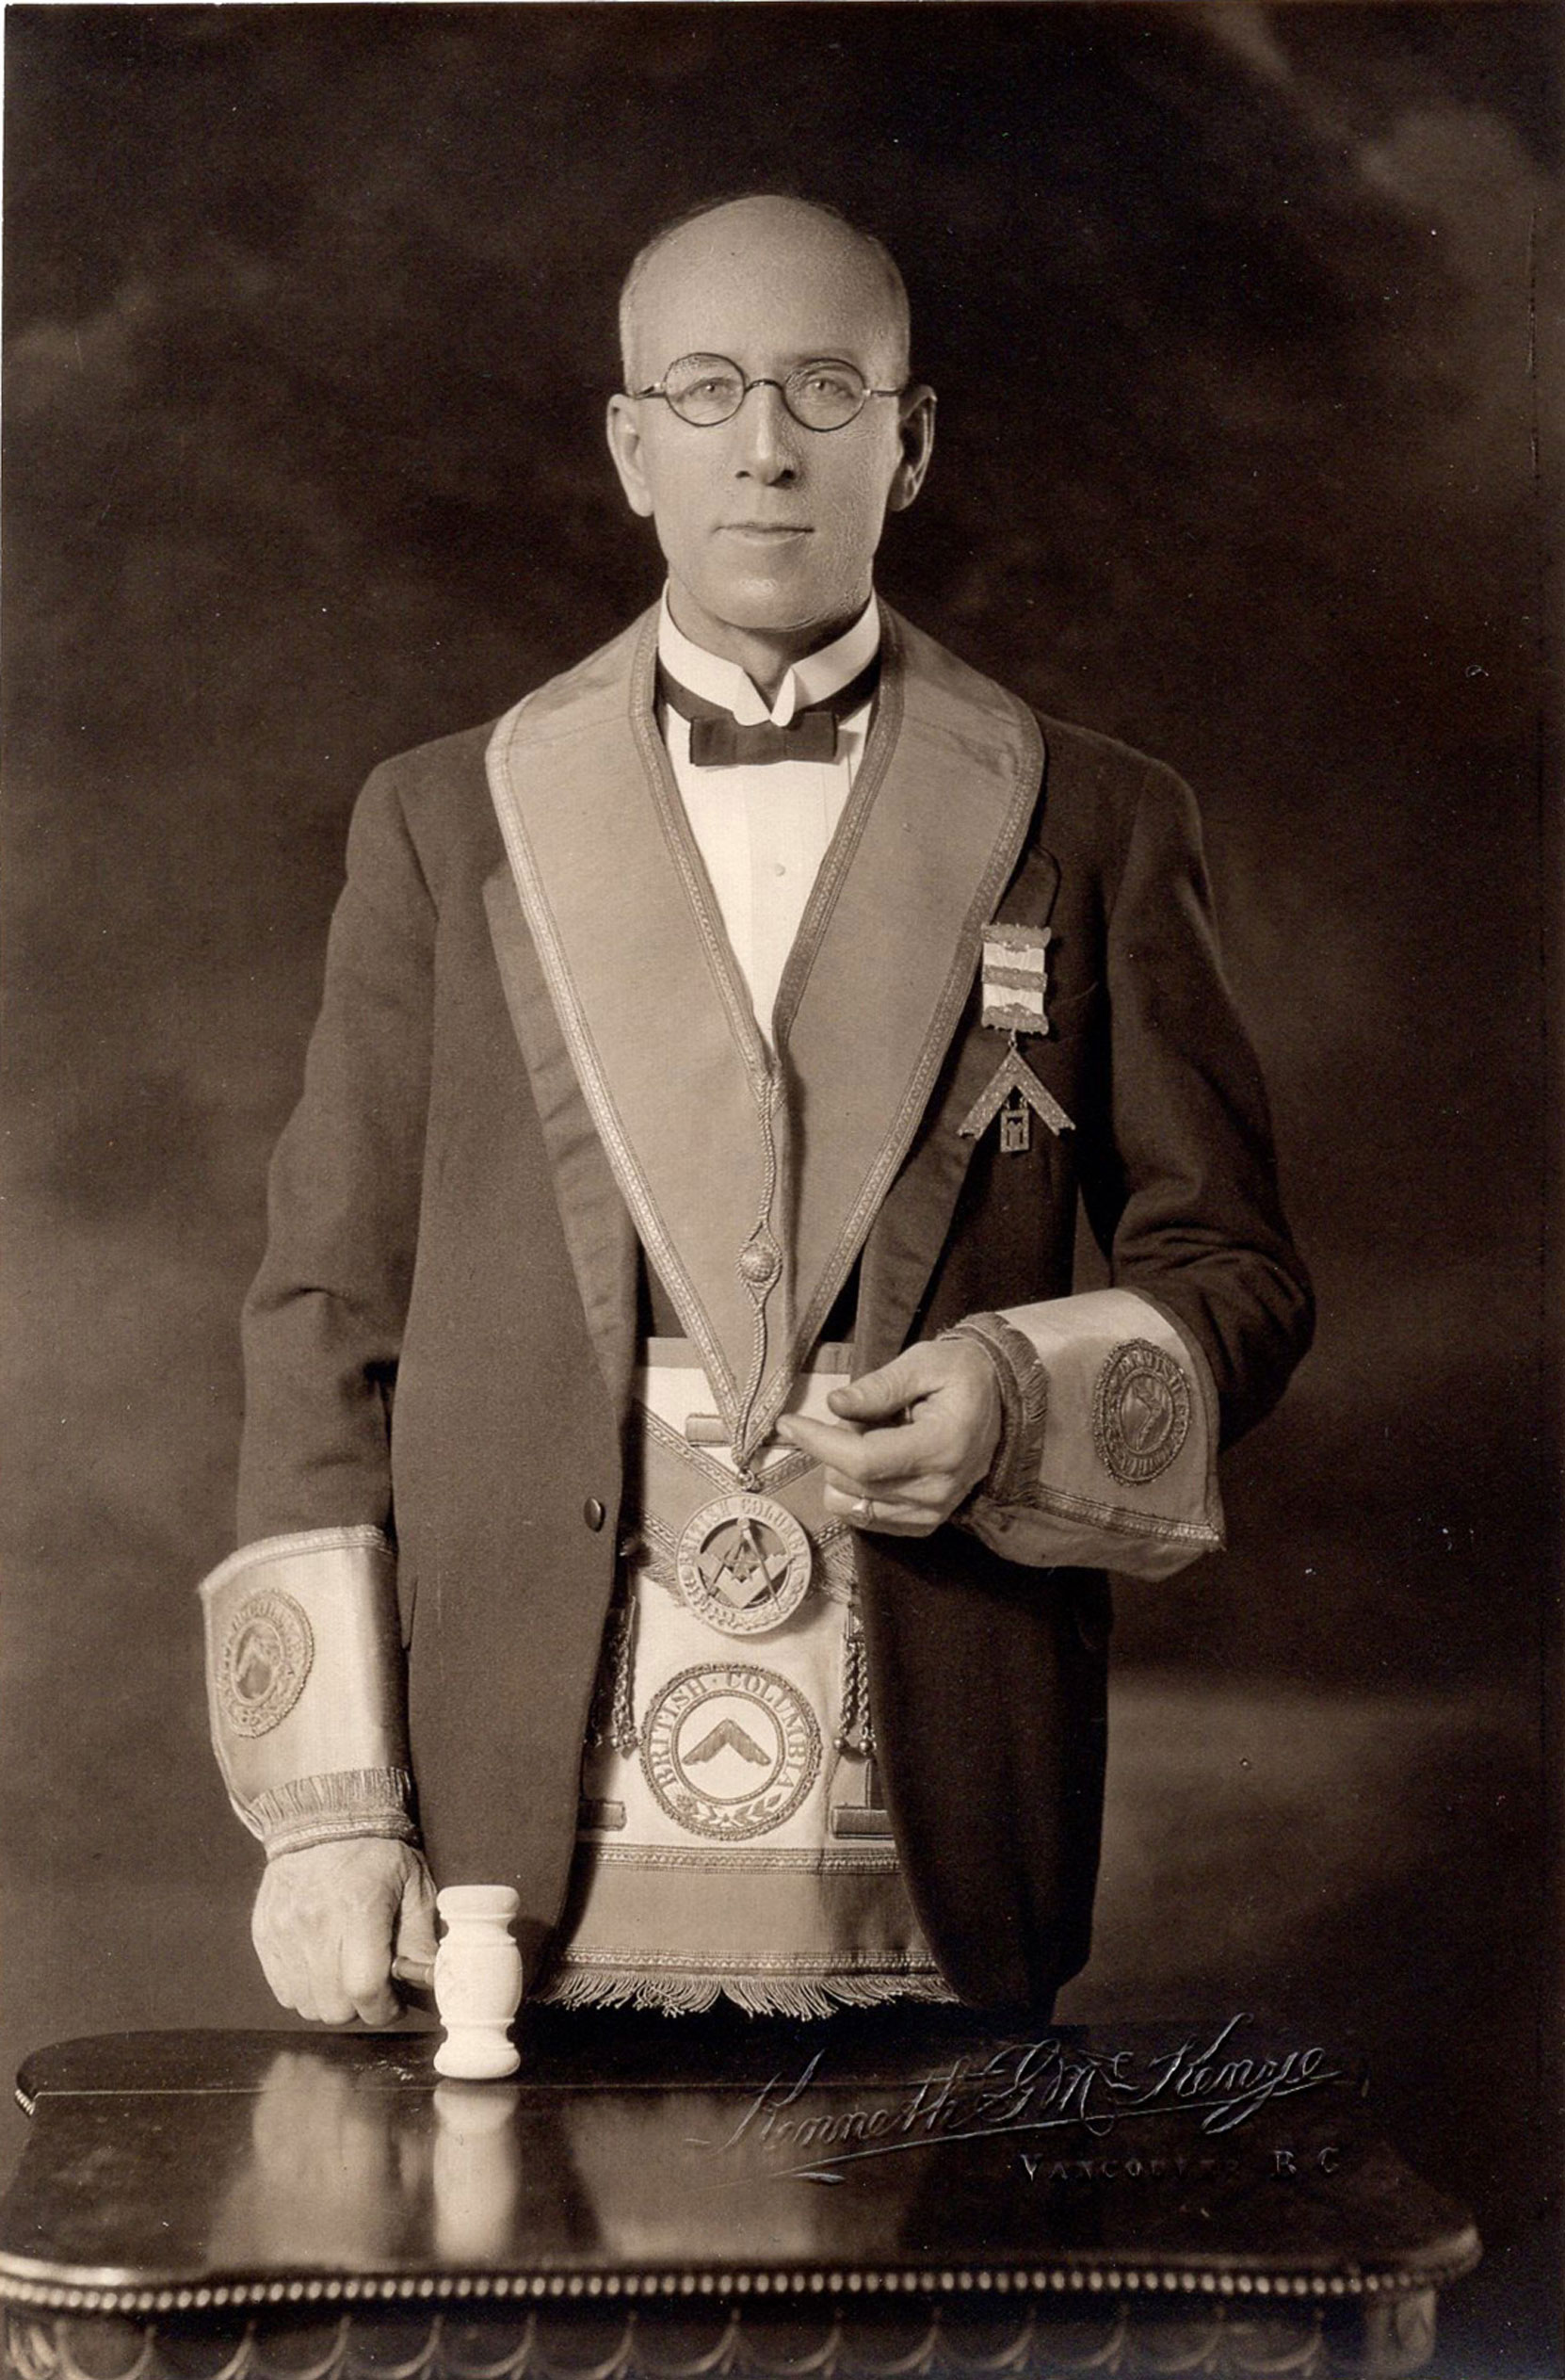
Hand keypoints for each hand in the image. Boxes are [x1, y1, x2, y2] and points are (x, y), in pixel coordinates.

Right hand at [252, 1836, 436, 2024]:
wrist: (323, 1817)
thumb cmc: (377, 1852)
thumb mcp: (414, 1884)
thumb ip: (422, 1936)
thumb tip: (430, 1979)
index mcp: (360, 1910)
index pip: (365, 1988)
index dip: (383, 2008)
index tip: (393, 2003)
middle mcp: (317, 1924)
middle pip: (334, 2006)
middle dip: (358, 2006)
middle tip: (371, 1986)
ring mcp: (285, 1931)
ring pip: (306, 2004)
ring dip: (330, 2001)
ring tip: (345, 1975)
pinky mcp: (265, 1934)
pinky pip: (282, 1989)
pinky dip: (304, 1989)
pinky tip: (321, 1966)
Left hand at [776, 1339, 1001, 1536]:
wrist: (998, 1399)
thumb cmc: (959, 1374)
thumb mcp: (922, 1363)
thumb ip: (879, 1386)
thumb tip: (834, 1405)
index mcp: (943, 1446)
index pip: (864, 1461)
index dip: (819, 1443)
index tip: (789, 1423)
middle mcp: (940, 1489)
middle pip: (852, 1484)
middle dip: (834, 1448)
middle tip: (855, 1417)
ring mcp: (934, 1512)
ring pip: (852, 1507)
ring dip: (844, 1473)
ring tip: (871, 1439)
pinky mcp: (925, 1523)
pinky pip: (867, 1521)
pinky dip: (856, 1493)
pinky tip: (873, 1465)